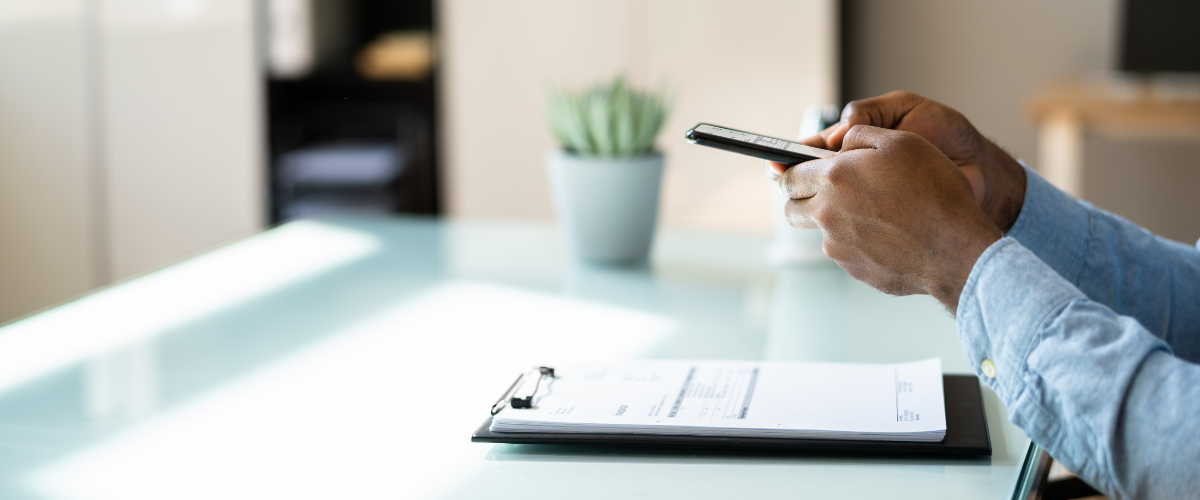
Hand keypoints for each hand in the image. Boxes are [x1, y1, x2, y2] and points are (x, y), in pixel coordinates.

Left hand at [773, 91, 1026, 231]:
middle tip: (826, 194)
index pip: (788, 176)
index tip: (794, 173)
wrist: (956, 248)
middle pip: (792, 209)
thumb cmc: (935, 191)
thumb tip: (839, 140)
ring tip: (872, 215)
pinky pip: (845, 253)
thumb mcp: (902, 142)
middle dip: (801, 199)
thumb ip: (860, 135)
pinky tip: (889, 236)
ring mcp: (838, 246)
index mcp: (834, 178)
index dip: (790, 172)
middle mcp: (827, 214)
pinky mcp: (853, 269)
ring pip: (820, 232)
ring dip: (834, 222)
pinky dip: (859, 243)